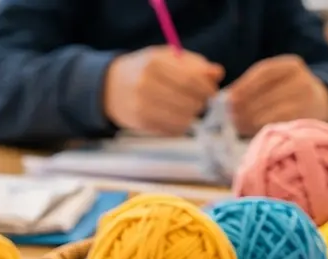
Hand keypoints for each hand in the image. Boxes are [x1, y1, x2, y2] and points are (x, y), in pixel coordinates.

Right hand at [103, 47, 222, 136]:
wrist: (110, 87)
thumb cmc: (145, 70)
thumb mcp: (167, 58)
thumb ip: (194, 64)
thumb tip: (218, 73)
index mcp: (155, 63)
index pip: (191, 80)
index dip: (207, 89)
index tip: (213, 94)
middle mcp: (146, 84)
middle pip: (188, 102)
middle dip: (201, 105)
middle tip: (202, 104)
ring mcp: (142, 106)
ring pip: (182, 119)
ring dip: (192, 117)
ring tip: (190, 111)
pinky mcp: (141, 123)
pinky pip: (171, 130)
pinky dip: (180, 126)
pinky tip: (176, 118)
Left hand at [224, 55, 327, 135]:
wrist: (321, 102)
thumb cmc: (288, 91)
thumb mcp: (277, 79)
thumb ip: (255, 84)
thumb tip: (227, 97)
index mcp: (291, 65)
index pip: (263, 71)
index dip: (244, 85)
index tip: (229, 98)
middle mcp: (301, 79)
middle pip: (266, 93)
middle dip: (244, 106)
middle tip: (230, 117)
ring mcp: (306, 100)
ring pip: (271, 110)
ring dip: (250, 120)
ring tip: (237, 125)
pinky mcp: (306, 118)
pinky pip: (279, 123)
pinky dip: (262, 127)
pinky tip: (251, 130)